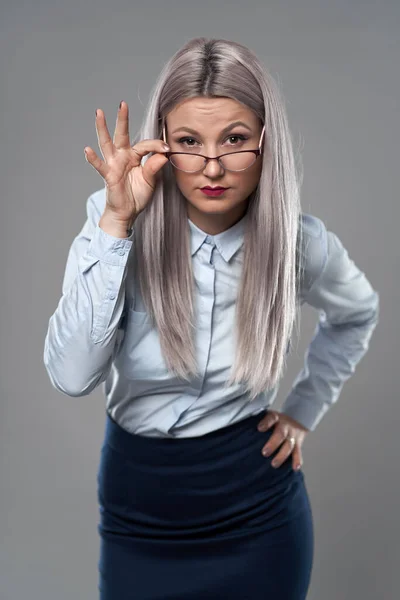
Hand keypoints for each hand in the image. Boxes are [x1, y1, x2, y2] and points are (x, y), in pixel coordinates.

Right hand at [84, 101, 169, 223]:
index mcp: (134, 157)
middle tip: (122, 104)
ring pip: (107, 143)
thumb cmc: (137, 195)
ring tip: (99, 113)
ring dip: (102, 128)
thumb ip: (154, 168)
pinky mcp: (108, 175)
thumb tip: (163, 155)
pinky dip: (92, 158)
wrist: (126, 213)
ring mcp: (113, 164)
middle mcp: (122, 157)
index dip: (156, 145)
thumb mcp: (150, 181)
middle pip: (121, 134)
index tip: (167, 148)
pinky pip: (100, 165)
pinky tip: (87, 149)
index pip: (145, 145)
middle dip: (122, 119)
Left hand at [257, 410, 309, 470]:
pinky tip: (295, 468)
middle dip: (273, 444)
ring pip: (289, 445)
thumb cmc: (275, 421)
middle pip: (280, 434)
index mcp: (276, 418)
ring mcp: (292, 435)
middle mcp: (285, 426)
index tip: (259, 428)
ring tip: (274, 464)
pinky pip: (298, 452)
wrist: (297, 418)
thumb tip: (237, 426)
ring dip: (282, 455)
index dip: (266, 423)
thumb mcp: (268, 416)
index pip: (271, 418)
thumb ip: (257, 420)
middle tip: (264, 453)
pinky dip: (297, 460)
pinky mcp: (298, 443)